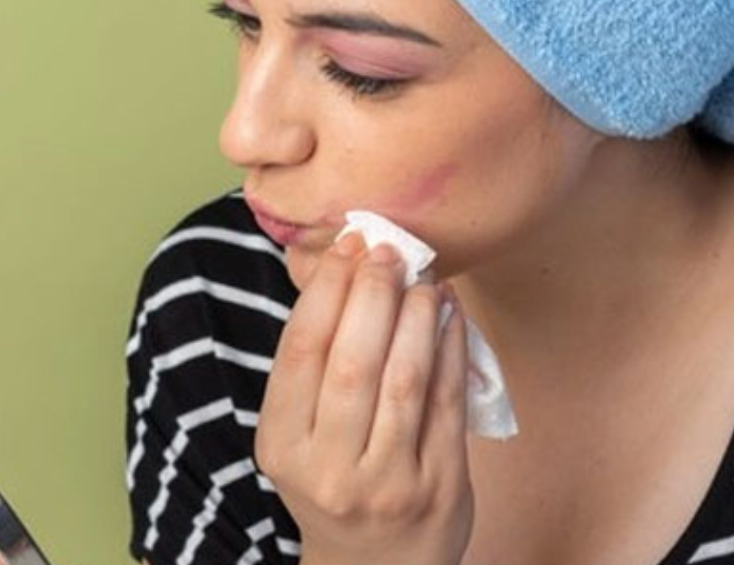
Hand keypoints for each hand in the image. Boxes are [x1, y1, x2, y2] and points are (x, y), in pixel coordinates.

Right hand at [256, 232, 473, 564]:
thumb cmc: (334, 485)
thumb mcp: (298, 440)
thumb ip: (313, 371)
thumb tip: (347, 272)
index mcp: (282, 448)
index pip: (300, 353)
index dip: (325, 291)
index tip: (347, 246)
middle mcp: (328, 469)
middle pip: (352, 362)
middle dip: (372, 294)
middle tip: (388, 250)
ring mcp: (388, 482)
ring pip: (404, 379)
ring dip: (417, 316)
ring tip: (423, 277)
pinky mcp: (440, 487)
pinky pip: (447, 402)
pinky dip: (451, 349)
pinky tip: (450, 315)